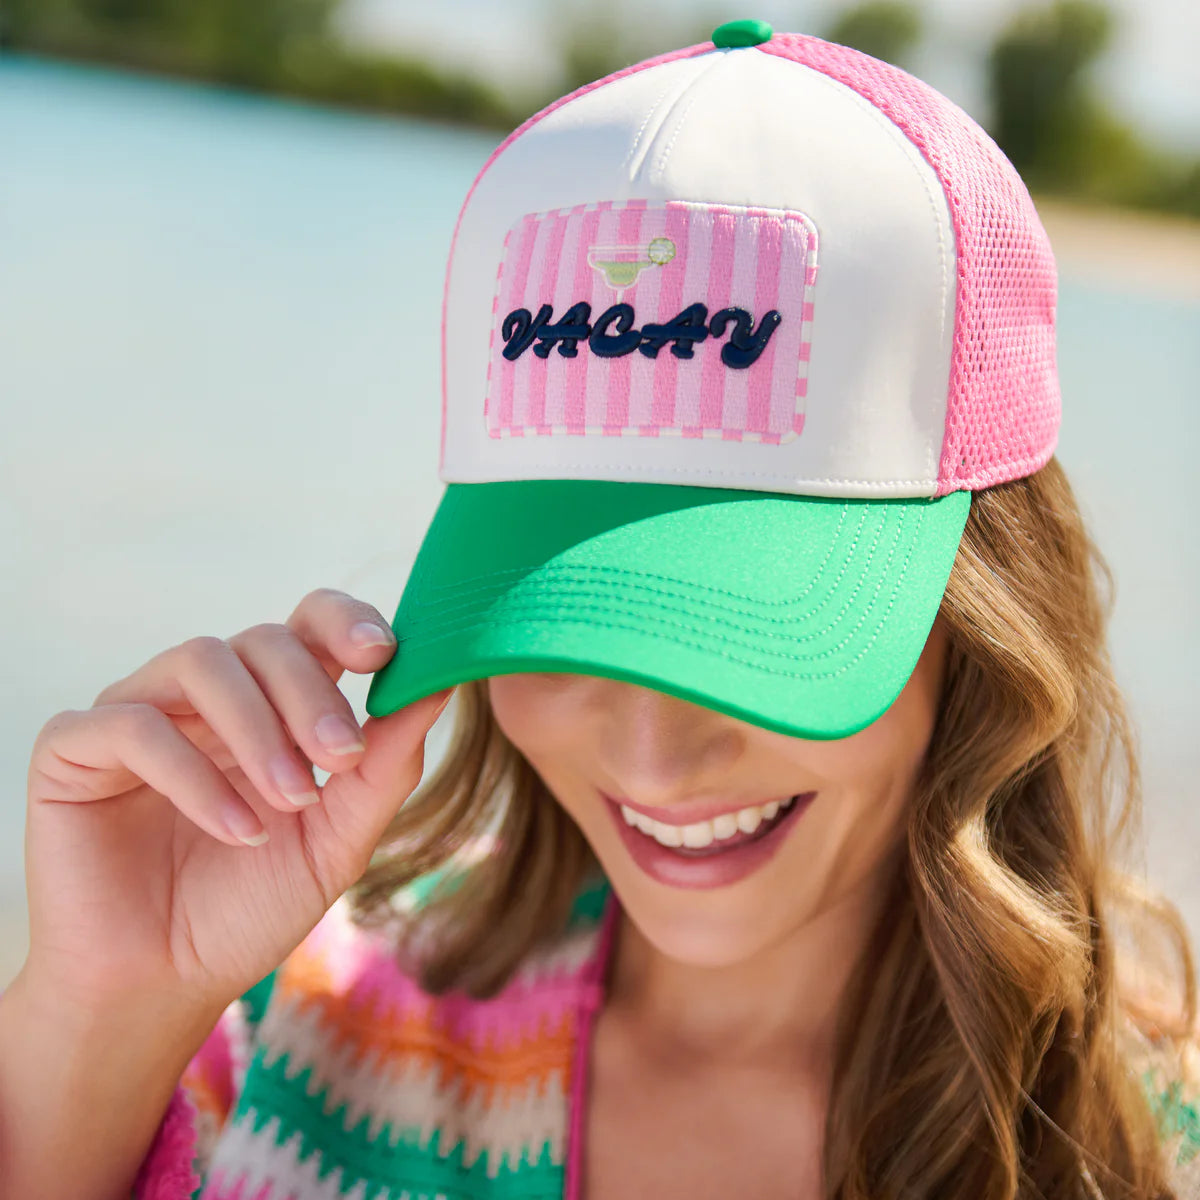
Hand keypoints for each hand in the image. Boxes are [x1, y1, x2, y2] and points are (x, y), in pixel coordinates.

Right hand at [20, 588, 451, 1022]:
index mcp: (270, 702)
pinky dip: (193, 774)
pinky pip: (133, 723)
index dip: (346, 621)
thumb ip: (387, 763)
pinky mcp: (75, 747)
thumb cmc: (253, 905)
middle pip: (263, 639)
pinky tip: (236, 829)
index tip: (384, 654)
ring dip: (257, 730)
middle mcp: (205, 695)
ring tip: (291, 800)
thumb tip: (442, 683)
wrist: (167, 984)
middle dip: (311, 692)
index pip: (308, 624)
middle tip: (340, 756)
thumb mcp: (339, 836)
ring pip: (201, 661)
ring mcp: (139, 710)